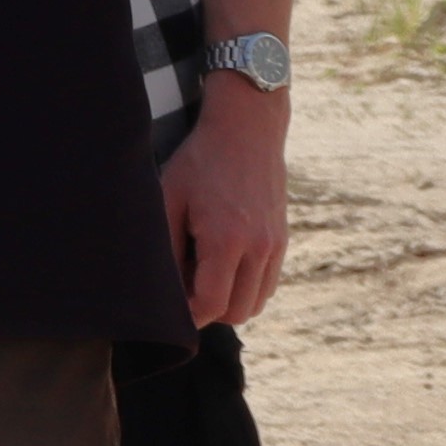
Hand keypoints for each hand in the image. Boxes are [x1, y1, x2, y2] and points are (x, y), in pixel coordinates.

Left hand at [161, 81, 289, 329]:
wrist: (247, 129)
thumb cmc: (200, 162)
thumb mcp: (170, 198)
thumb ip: (167, 248)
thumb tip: (163, 290)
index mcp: (226, 240)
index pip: (210, 305)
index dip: (187, 315)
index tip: (169, 306)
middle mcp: (258, 249)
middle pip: (236, 313)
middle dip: (207, 310)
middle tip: (184, 282)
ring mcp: (275, 246)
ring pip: (255, 303)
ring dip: (229, 301)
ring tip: (203, 269)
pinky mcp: (282, 241)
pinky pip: (267, 285)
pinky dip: (246, 287)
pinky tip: (223, 261)